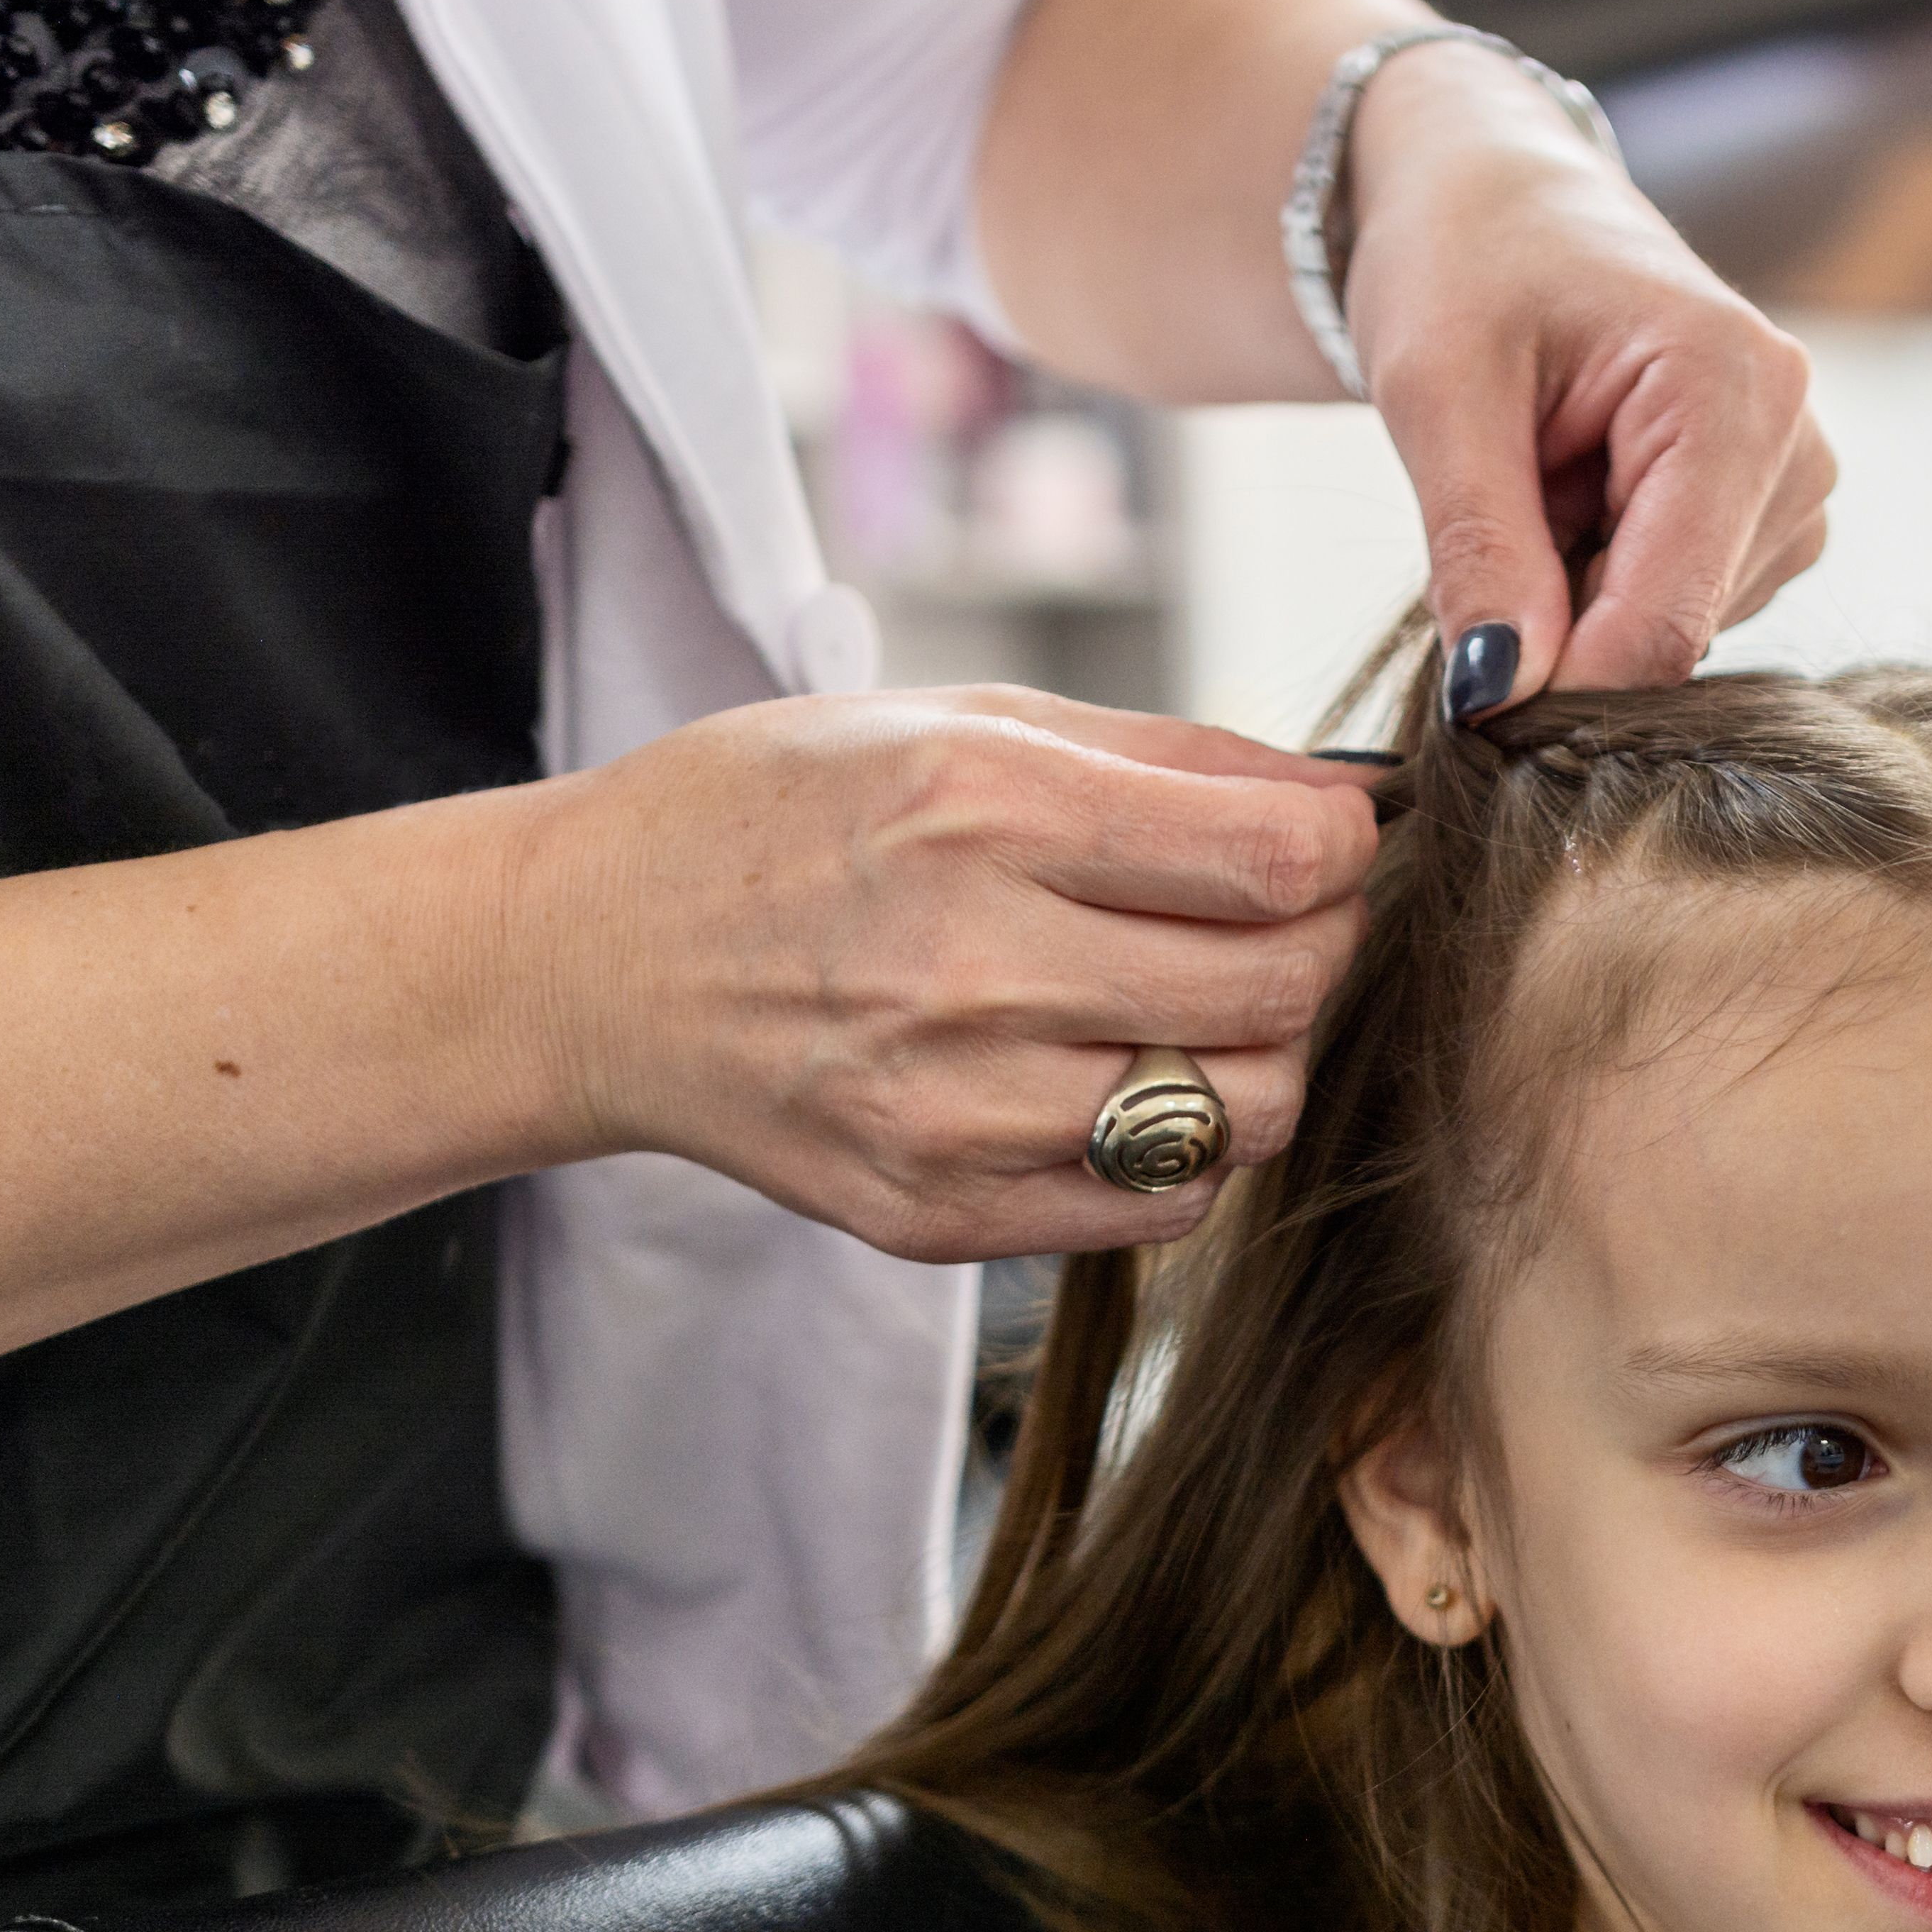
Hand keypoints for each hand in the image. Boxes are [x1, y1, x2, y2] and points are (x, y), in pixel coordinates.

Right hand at [521, 688, 1380, 1261]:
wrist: (590, 960)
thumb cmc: (780, 816)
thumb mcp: (954, 717)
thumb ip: (1164, 756)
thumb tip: (1341, 797)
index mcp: (983, 812)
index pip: (1276, 862)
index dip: (1340, 850)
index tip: (1327, 841)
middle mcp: (973, 969)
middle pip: (1283, 990)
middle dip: (1321, 945)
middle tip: (1279, 920)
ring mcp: (954, 1111)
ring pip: (1245, 1112)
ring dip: (1261, 1055)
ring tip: (1199, 1005)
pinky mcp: (939, 1213)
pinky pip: (1161, 1203)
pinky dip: (1183, 1144)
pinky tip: (1124, 1079)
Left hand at [1339, 39, 1838, 706]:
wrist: (1499, 202)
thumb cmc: (1465, 258)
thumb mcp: (1436, 390)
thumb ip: (1477, 547)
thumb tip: (1498, 696)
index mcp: (1733, 388)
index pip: (1666, 620)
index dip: (1561, 685)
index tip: (1467, 692)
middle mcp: (1795, 444)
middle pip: (1672, 637)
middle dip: (1561, 619)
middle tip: (1496, 508)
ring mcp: (1795, 487)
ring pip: (1673, 636)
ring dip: (1577, 598)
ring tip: (1537, 482)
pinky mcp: (1773, 518)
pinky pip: (1679, 610)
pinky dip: (1602, 582)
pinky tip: (1574, 496)